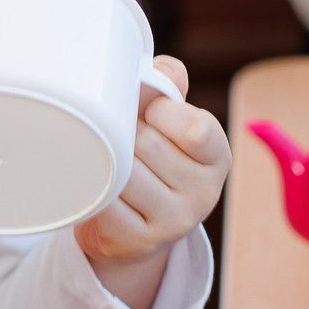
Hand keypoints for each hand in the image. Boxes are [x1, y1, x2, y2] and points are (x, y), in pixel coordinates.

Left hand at [76, 55, 229, 308]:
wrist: (132, 229)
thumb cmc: (149, 162)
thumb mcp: (167, 125)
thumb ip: (167, 91)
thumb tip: (162, 68)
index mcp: (217, 156)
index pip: (195, 128)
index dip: (162, 112)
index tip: (148, 113)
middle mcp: (205, 192)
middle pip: (147, 145)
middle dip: (124, 134)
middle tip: (117, 137)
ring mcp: (174, 221)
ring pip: (124, 173)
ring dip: (105, 160)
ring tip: (105, 159)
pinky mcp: (140, 241)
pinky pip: (105, 203)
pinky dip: (92, 189)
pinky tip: (94, 186)